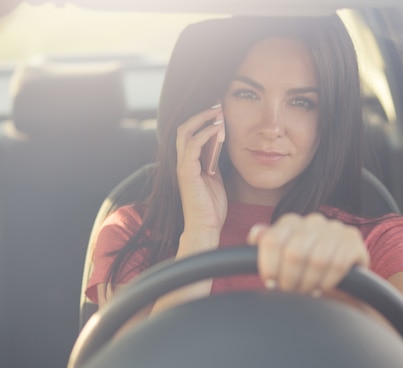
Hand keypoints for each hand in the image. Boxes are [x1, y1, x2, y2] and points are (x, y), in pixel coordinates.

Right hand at [176, 104, 227, 236]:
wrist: (205, 227)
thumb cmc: (211, 207)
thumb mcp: (216, 178)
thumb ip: (214, 161)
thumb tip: (220, 144)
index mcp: (188, 162)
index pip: (190, 133)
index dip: (202, 119)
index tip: (219, 109)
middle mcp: (182, 161)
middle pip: (185, 128)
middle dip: (202, 114)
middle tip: (218, 105)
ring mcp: (182, 166)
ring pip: (186, 132)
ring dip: (203, 119)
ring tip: (219, 111)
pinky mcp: (186, 172)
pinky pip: (193, 145)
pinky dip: (205, 133)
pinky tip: (218, 128)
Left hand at [247, 213, 369, 294]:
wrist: (339, 278)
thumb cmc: (304, 269)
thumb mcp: (280, 259)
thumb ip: (265, 245)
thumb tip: (257, 233)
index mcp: (291, 222)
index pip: (272, 241)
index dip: (269, 267)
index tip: (270, 282)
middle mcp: (312, 220)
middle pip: (294, 253)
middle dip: (290, 278)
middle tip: (291, 290)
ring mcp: (335, 228)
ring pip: (316, 260)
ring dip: (309, 282)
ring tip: (307, 290)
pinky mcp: (353, 239)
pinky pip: (338, 264)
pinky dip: (328, 280)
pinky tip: (323, 286)